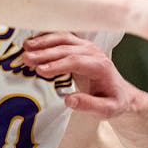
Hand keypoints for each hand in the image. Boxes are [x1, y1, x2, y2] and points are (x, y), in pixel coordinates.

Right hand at [22, 32, 142, 118]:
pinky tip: (34, 41)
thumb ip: (88, 105)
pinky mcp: (80, 46)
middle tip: (26, 59)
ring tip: (26, 47)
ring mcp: (87, 47)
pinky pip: (63, 37)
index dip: (57, 65)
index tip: (40, 71)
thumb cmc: (113, 101)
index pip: (76, 61)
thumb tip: (68, 100)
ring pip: (64, 38)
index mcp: (100, 66)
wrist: (121, 93)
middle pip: (67, 48)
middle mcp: (94, 52)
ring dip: (44, 42)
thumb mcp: (105, 110)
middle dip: (45, 53)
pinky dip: (48, 37)